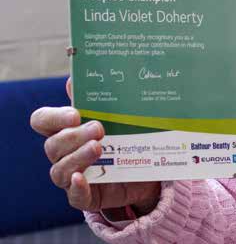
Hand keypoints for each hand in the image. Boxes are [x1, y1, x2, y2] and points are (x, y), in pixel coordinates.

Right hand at [30, 76, 160, 215]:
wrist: (150, 169)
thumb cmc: (128, 136)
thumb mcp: (119, 116)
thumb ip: (99, 100)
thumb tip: (73, 79)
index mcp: (67, 129)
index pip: (43, 121)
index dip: (53, 118)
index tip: (75, 114)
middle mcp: (65, 153)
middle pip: (52, 145)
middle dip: (74, 136)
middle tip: (99, 129)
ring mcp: (74, 175)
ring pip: (60, 170)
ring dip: (77, 157)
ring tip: (99, 148)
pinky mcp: (88, 196)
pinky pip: (75, 197)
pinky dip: (77, 188)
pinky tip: (83, 179)